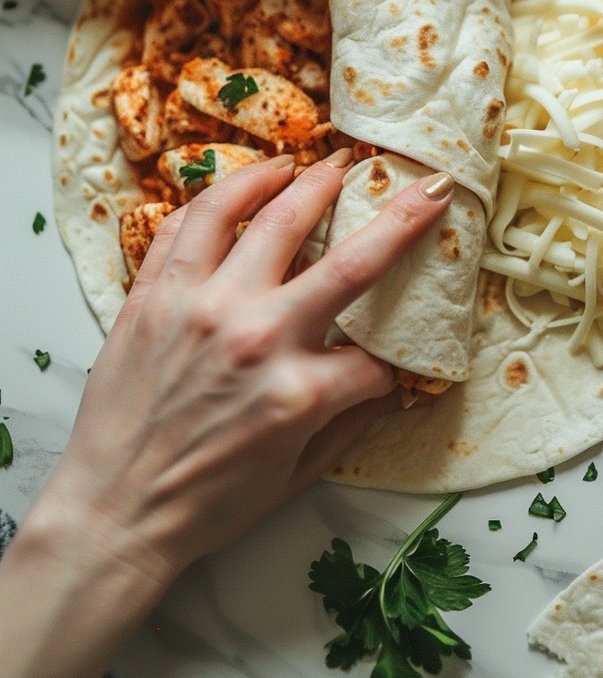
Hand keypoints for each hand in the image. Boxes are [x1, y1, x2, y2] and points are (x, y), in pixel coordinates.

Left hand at [45, 153, 453, 580]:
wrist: (112, 514)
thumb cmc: (205, 504)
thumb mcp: (296, 477)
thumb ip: (350, 423)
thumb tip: (392, 382)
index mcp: (298, 394)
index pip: (374, 359)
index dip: (396, 361)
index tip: (400, 359)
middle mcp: (256, 337)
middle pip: (349, 261)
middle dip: (398, 214)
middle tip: (414, 181)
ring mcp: (202, 307)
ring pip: (266, 217)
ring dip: (308, 181)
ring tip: (328, 162)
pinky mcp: (154, 295)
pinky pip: (191, 223)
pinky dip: (225, 191)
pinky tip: (250, 179)